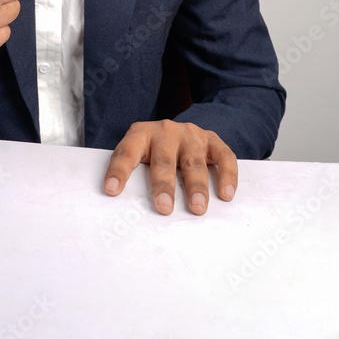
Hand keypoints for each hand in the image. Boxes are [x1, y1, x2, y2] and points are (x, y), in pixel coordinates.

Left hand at [102, 120, 236, 215]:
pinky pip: (223, 157)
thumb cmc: (155, 150)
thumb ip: (135, 173)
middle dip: (163, 185)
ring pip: (193, 161)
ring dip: (196, 186)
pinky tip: (226, 194)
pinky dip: (227, 175)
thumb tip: (125, 206)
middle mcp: (165, 131)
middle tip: (164, 207)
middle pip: (163, 159)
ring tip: (197, 208)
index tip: (111, 190)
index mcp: (141, 134)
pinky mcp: (212, 140)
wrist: (182, 130)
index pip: (126, 152)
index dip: (119, 170)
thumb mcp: (141, 154)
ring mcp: (190, 135)